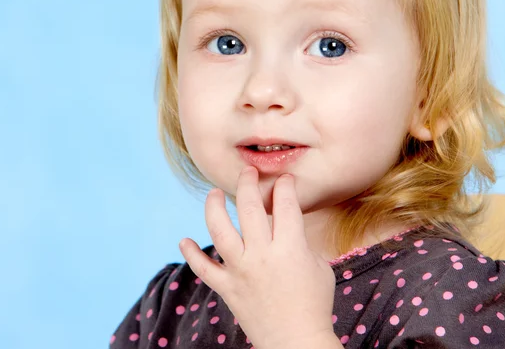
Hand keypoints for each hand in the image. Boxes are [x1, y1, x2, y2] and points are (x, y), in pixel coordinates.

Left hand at [179, 166, 336, 348]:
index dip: (284, 185)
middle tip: (248, 172)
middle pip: (249, 207)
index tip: (283, 179)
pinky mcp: (228, 288)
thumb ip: (301, 241)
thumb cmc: (315, 303)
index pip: (285, 203)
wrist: (297, 342)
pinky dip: (192, 254)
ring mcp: (241, 271)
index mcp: (290, 247)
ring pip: (220, 231)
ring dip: (213, 207)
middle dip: (247, 183)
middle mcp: (262, 255)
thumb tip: (287, 225)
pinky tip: (185, 240)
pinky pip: (204, 269)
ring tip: (213, 193)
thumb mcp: (319, 265)